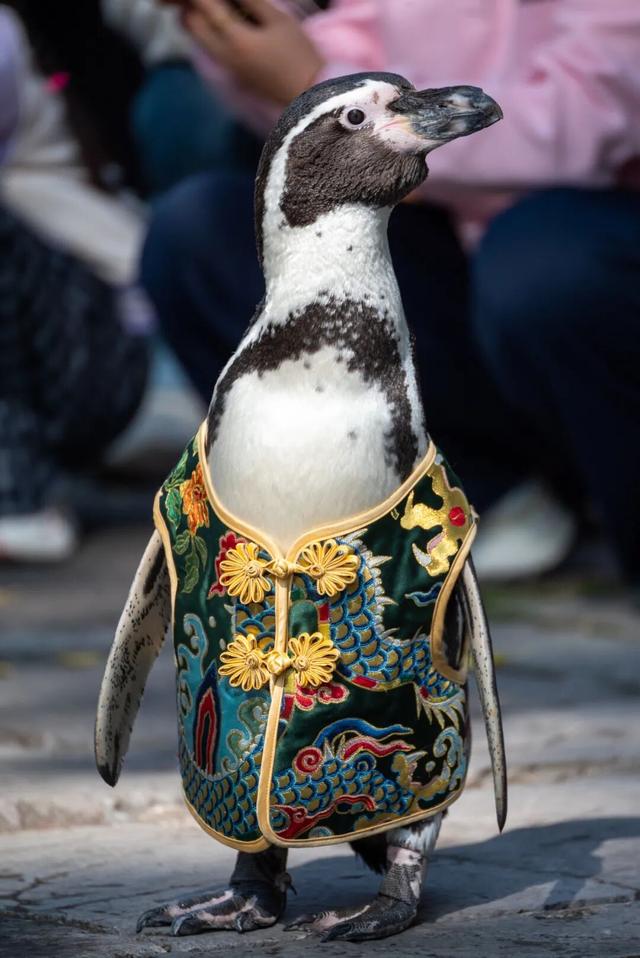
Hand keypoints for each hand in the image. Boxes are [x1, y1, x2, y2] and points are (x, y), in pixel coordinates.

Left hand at [183, 0, 324, 104]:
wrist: (306, 94)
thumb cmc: (298, 54)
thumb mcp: (278, 20)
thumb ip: (251, 2)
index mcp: (236, 40)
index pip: (206, 8)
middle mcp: (223, 55)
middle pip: (190, 24)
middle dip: (192, 6)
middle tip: (211, 0)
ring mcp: (225, 66)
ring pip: (196, 37)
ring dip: (198, 17)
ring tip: (218, 6)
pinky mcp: (231, 72)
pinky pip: (208, 46)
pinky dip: (208, 30)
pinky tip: (227, 21)